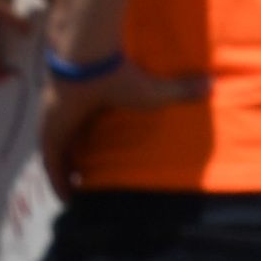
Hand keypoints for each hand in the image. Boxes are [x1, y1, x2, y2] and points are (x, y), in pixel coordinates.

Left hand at [37, 55, 204, 193]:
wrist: (86, 61)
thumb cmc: (118, 75)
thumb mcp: (153, 90)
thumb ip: (181, 89)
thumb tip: (212, 84)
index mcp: (89, 104)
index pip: (87, 129)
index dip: (90, 147)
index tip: (95, 165)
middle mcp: (69, 114)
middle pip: (69, 146)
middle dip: (74, 165)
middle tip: (85, 189)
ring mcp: (54, 123)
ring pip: (56, 157)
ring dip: (63, 176)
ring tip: (76, 199)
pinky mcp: (49, 133)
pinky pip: (50, 164)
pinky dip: (56, 181)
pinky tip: (66, 199)